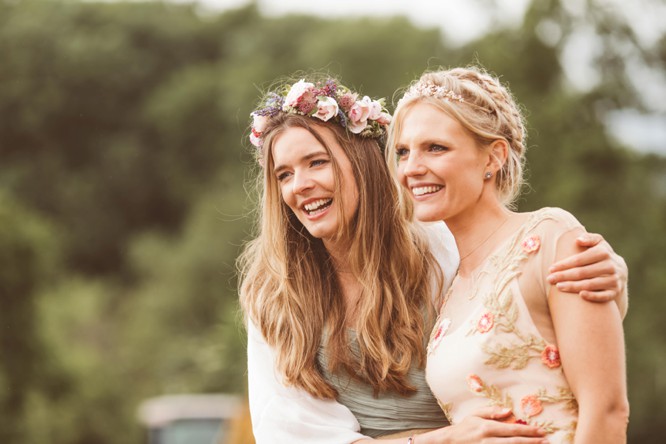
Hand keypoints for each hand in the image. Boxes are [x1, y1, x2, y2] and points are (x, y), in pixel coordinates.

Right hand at [415, 407, 546, 443]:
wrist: (449, 443)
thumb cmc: (464, 428)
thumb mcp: (475, 415)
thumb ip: (491, 412)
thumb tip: (508, 411)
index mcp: (487, 427)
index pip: (512, 429)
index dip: (528, 430)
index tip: (541, 431)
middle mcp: (488, 440)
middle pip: (515, 442)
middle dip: (532, 442)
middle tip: (546, 441)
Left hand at [547, 232, 626, 301]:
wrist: (620, 270)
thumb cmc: (601, 254)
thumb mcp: (598, 242)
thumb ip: (588, 238)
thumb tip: (578, 240)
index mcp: (603, 252)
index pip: (579, 260)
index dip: (564, 264)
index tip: (551, 269)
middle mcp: (610, 266)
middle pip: (583, 272)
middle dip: (564, 276)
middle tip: (549, 279)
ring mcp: (614, 279)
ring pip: (591, 284)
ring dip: (573, 286)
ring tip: (559, 286)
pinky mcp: (616, 291)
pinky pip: (604, 296)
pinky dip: (593, 296)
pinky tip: (580, 295)